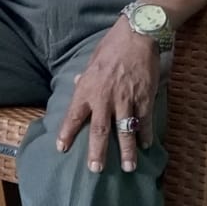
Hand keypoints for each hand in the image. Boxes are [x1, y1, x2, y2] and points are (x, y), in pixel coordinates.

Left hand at [56, 21, 158, 172]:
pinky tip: (145, 145)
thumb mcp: (91, 63)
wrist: (136, 36)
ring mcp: (125, 99)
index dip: (66, 134)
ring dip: (126, 151)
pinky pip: (144, 121)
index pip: (73, 116)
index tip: (61, 149)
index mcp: (87, 90)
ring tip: (127, 168)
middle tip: (95, 170)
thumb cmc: (111, 48)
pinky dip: (145, 134)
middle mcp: (104, 98)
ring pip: (124, 131)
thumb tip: (76, 85)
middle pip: (98, 130)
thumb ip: (84, 79)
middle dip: (97, 152)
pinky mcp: (144, 97)